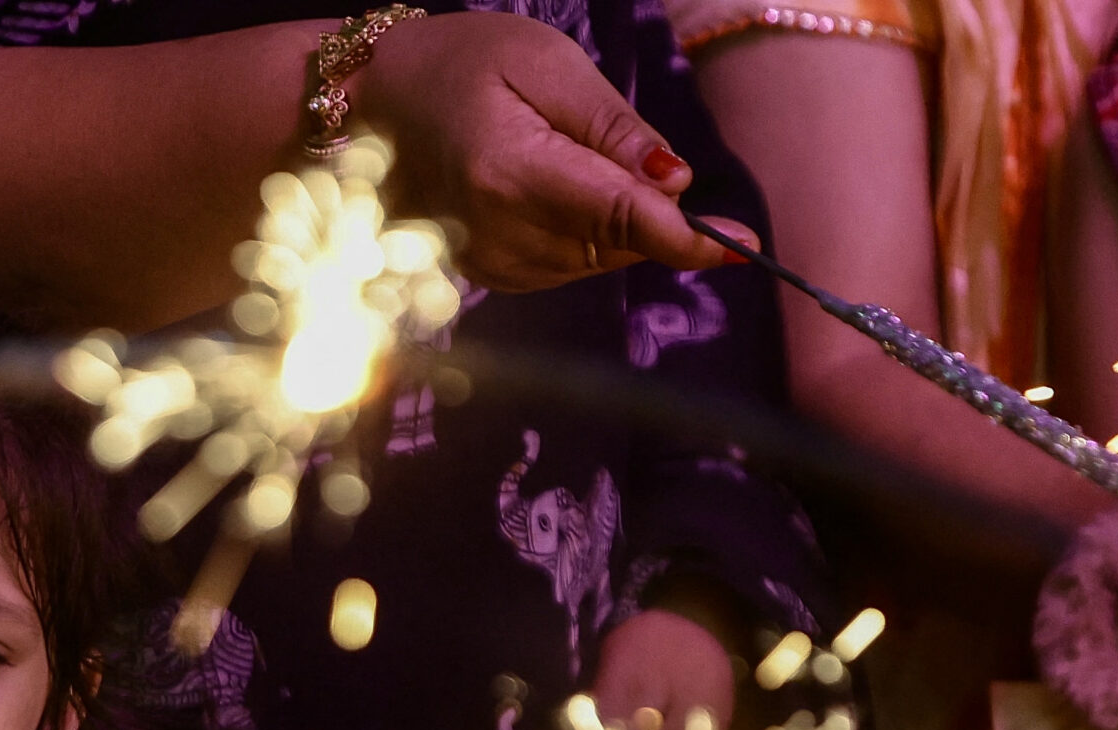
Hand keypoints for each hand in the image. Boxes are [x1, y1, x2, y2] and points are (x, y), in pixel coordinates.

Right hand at [351, 13, 756, 290]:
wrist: (375, 105)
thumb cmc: (461, 65)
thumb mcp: (544, 64)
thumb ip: (612, 128)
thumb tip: (675, 181)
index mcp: (510, 172)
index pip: (619, 218)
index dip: (687, 236)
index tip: (743, 242)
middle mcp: (500, 234)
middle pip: (619, 241)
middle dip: (649, 209)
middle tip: (627, 153)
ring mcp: (494, 265)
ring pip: (601, 258)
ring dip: (612, 219)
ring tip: (559, 156)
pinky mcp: (494, 278)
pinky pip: (572, 263)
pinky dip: (583, 232)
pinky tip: (549, 188)